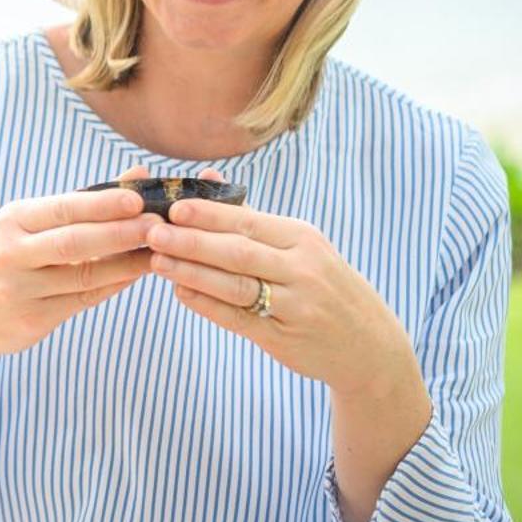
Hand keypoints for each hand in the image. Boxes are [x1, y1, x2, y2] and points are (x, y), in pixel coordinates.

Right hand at [0, 166, 160, 368]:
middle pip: (73, 242)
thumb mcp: (28, 224)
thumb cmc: (7, 258)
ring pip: (83, 275)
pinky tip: (135, 274)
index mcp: (11, 221)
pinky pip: (82, 300)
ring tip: (158, 251)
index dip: (102, 204)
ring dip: (126, 263)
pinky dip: (112, 285)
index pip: (62, 209)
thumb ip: (84, 201)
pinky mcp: (32, 320)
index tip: (138, 197)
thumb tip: (138, 172)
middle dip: (120, 232)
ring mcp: (19, 290)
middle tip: (158, 226)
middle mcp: (10, 253)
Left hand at [144, 194, 420, 398]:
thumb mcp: (301, 246)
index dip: (207, 215)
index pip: (248, 222)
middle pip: (238, 251)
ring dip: (191, 272)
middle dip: (191, 241)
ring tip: (156, 260)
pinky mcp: (284, 338)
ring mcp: (294, 305)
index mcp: (302, 238)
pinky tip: (181, 292)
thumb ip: (250, 217)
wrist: (368, 344)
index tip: (171, 207)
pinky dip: (207, 304)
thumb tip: (204, 176)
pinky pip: (238, 318)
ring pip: (235, 285)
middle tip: (153, 232)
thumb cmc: (323, 284)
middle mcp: (302, 269)